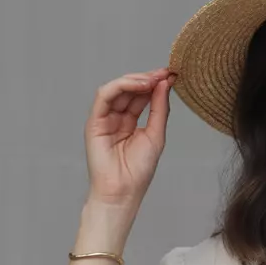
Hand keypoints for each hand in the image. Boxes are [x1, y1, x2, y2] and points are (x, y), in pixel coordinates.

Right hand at [84, 67, 176, 208]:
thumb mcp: (156, 135)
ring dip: (136, 80)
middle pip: (130, 89)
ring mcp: (104, 118)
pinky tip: (139, 85)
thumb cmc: (138, 171)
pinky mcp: (94, 121)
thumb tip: (164, 83)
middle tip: (164, 73)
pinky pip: (105, 96)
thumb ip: (159, 109)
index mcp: (130, 122)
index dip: (155, 83)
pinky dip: (121, 86)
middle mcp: (116, 117)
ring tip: (153, 79)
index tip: (171, 75)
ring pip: (117, 88)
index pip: (142, 96)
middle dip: (148, 78)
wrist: (122, 191)